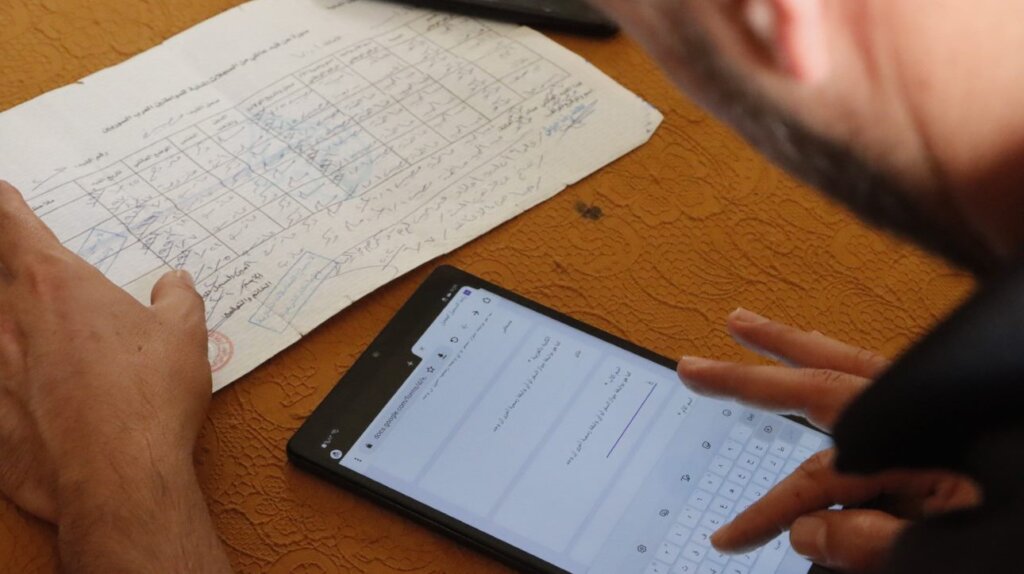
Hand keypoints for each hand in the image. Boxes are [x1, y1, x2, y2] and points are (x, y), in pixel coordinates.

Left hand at [0, 181, 228, 571]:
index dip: (5, 205)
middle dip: (1, 262)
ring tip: (26, 328)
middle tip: (16, 262)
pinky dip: (4, 377)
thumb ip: (178, 300)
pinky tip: (22, 387)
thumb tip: (176, 282)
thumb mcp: (184, 338)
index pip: (13, 226)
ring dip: (5, 322)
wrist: (118, 477)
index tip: (1, 194)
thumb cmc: (150, 400)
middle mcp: (11, 319)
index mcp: (57, 287)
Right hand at [677, 309, 979, 572]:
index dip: (766, 513)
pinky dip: (837, 356)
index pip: (816, 480)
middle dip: (748, 380)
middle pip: (812, 384)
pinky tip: (826, 355)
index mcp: (911, 444)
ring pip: (842, 359)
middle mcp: (912, 408)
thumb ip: (881, 542)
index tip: (728, 539)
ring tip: (743, 321)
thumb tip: (804, 534)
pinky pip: (877, 369)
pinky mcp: (948, 402)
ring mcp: (929, 398)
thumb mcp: (964, 545)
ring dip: (788, 343)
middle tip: (693, 367)